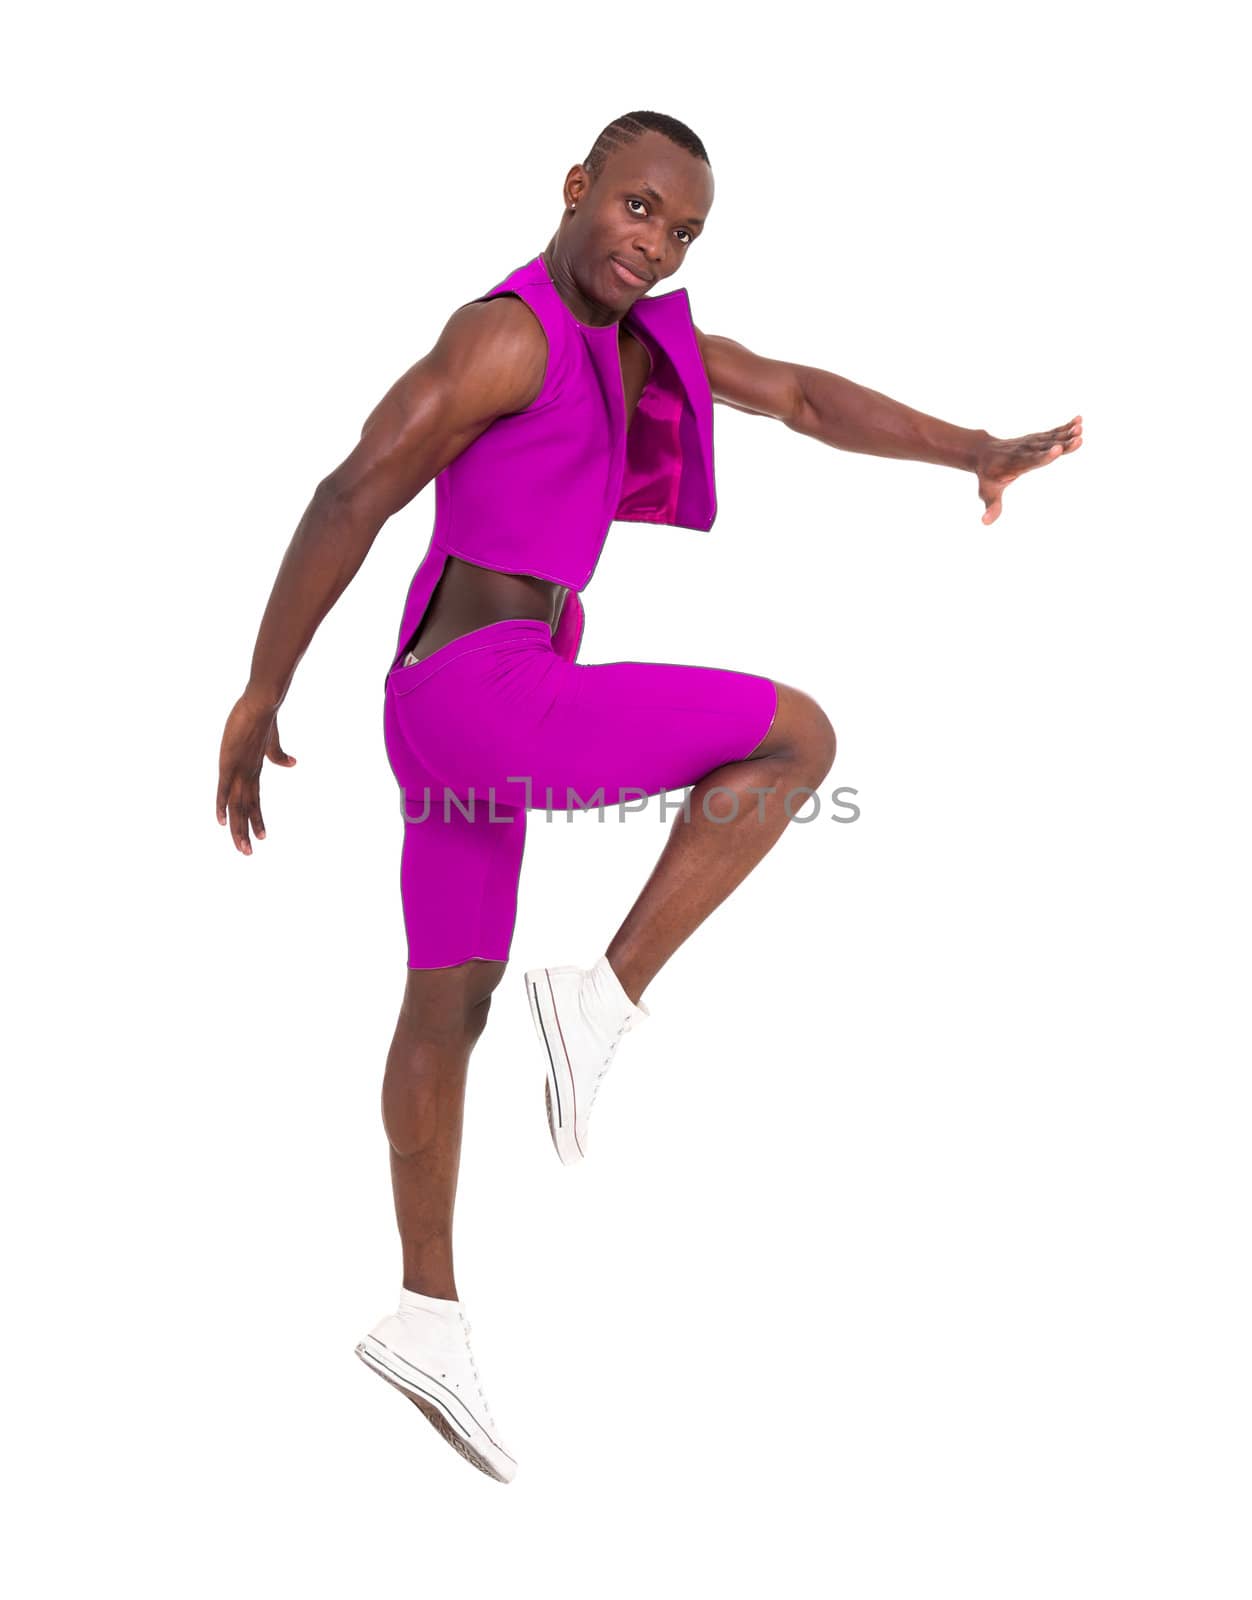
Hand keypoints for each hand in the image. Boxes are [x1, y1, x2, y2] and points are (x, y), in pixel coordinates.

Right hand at [216, 692, 296, 854]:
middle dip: (246, 832)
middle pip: (246, 809)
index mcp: (255, 771)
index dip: (256, 820)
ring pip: (237, 805)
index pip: (254, 801)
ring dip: (238, 828)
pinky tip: (221, 821)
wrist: (264, 704)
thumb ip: (279, 755)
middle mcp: (248, 775)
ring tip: (243, 848)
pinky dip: (222, 806)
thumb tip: (294, 763)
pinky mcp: (229, 763)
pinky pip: (224, 789)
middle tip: (248, 853)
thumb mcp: (270, 742)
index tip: (262, 837)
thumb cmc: (264, 719)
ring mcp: (238, 770)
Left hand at [975, 415, 1082, 525]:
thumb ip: (991, 507)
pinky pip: (1052, 432)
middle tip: (1079, 439)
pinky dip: (1065, 426)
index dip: (1045, 456)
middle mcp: (1024, 451)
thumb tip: (985, 523)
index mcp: (1015, 464)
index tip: (1057, 450)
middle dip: (1063, 443)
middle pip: (1046, 447)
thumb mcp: (987, 493)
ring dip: (1066, 433)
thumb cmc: (987, 477)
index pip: (1032, 461)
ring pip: (1050, 438)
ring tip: (1081, 428)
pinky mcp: (1036, 439)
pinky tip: (1079, 420)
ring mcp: (1031, 443)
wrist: (983, 452)